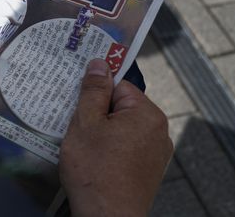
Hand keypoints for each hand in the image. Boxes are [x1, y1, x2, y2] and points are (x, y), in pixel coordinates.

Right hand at [60, 59, 172, 216]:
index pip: (118, 86)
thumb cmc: (95, 171)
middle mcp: (158, 131)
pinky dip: (109, 150)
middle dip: (97, 113)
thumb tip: (100, 63)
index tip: (77, 102)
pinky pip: (125, 148)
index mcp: (147, 114)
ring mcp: (155, 154)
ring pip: (121, 128)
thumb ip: (93, 91)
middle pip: (120, 107)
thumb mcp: (86, 123)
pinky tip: (94, 162)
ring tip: (83, 148)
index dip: (94, 93)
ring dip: (101, 133)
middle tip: (76, 127)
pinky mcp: (147, 171)